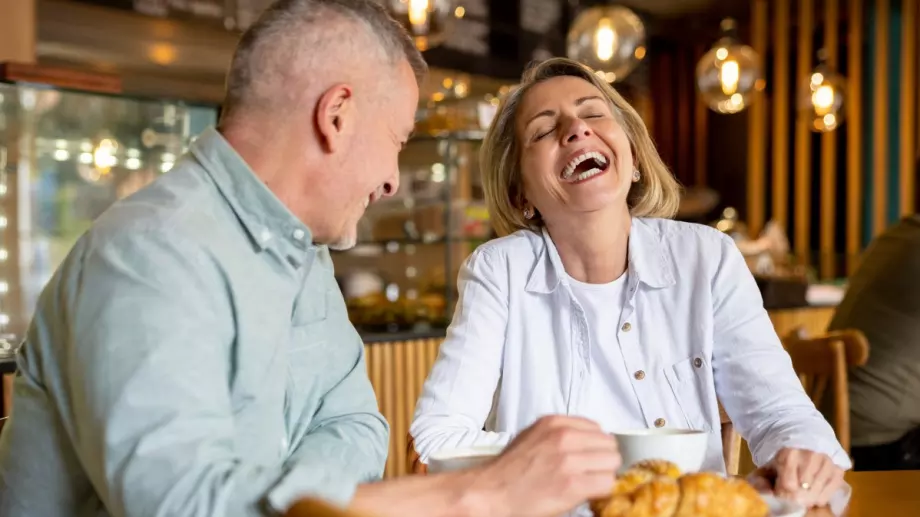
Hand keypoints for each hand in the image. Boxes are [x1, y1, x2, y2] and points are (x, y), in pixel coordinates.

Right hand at [470, 415, 620, 516]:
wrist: (492, 492)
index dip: (596, 446)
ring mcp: (569, 460)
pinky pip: (607, 483)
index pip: (597, 428)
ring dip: (603, 475)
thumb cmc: (508, 470)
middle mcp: (564, 437)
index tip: (591, 456)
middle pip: (609, 445)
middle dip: (603, 460)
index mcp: (554, 423)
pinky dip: (600, 490)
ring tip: (587, 483)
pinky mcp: (573, 484)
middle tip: (591, 472)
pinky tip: (586, 493)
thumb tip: (586, 441)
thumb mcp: (532, 436)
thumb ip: (559, 433)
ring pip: (612, 464)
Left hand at [750, 448, 844, 507]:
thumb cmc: (783, 461)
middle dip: (795, 497)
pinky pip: (828, 495)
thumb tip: (766, 493)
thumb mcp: (767, 468)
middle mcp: (810, 456)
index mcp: (789, 454)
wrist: (803, 445)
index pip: (788, 486)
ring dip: (807, 498)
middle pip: (802, 492)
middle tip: (791, 492)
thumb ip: (760, 481)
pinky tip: (813, 491)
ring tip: (801, 491)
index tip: (780, 490)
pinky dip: (819, 498)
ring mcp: (826, 463)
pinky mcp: (837, 471)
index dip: (782, 493)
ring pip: (815, 495)